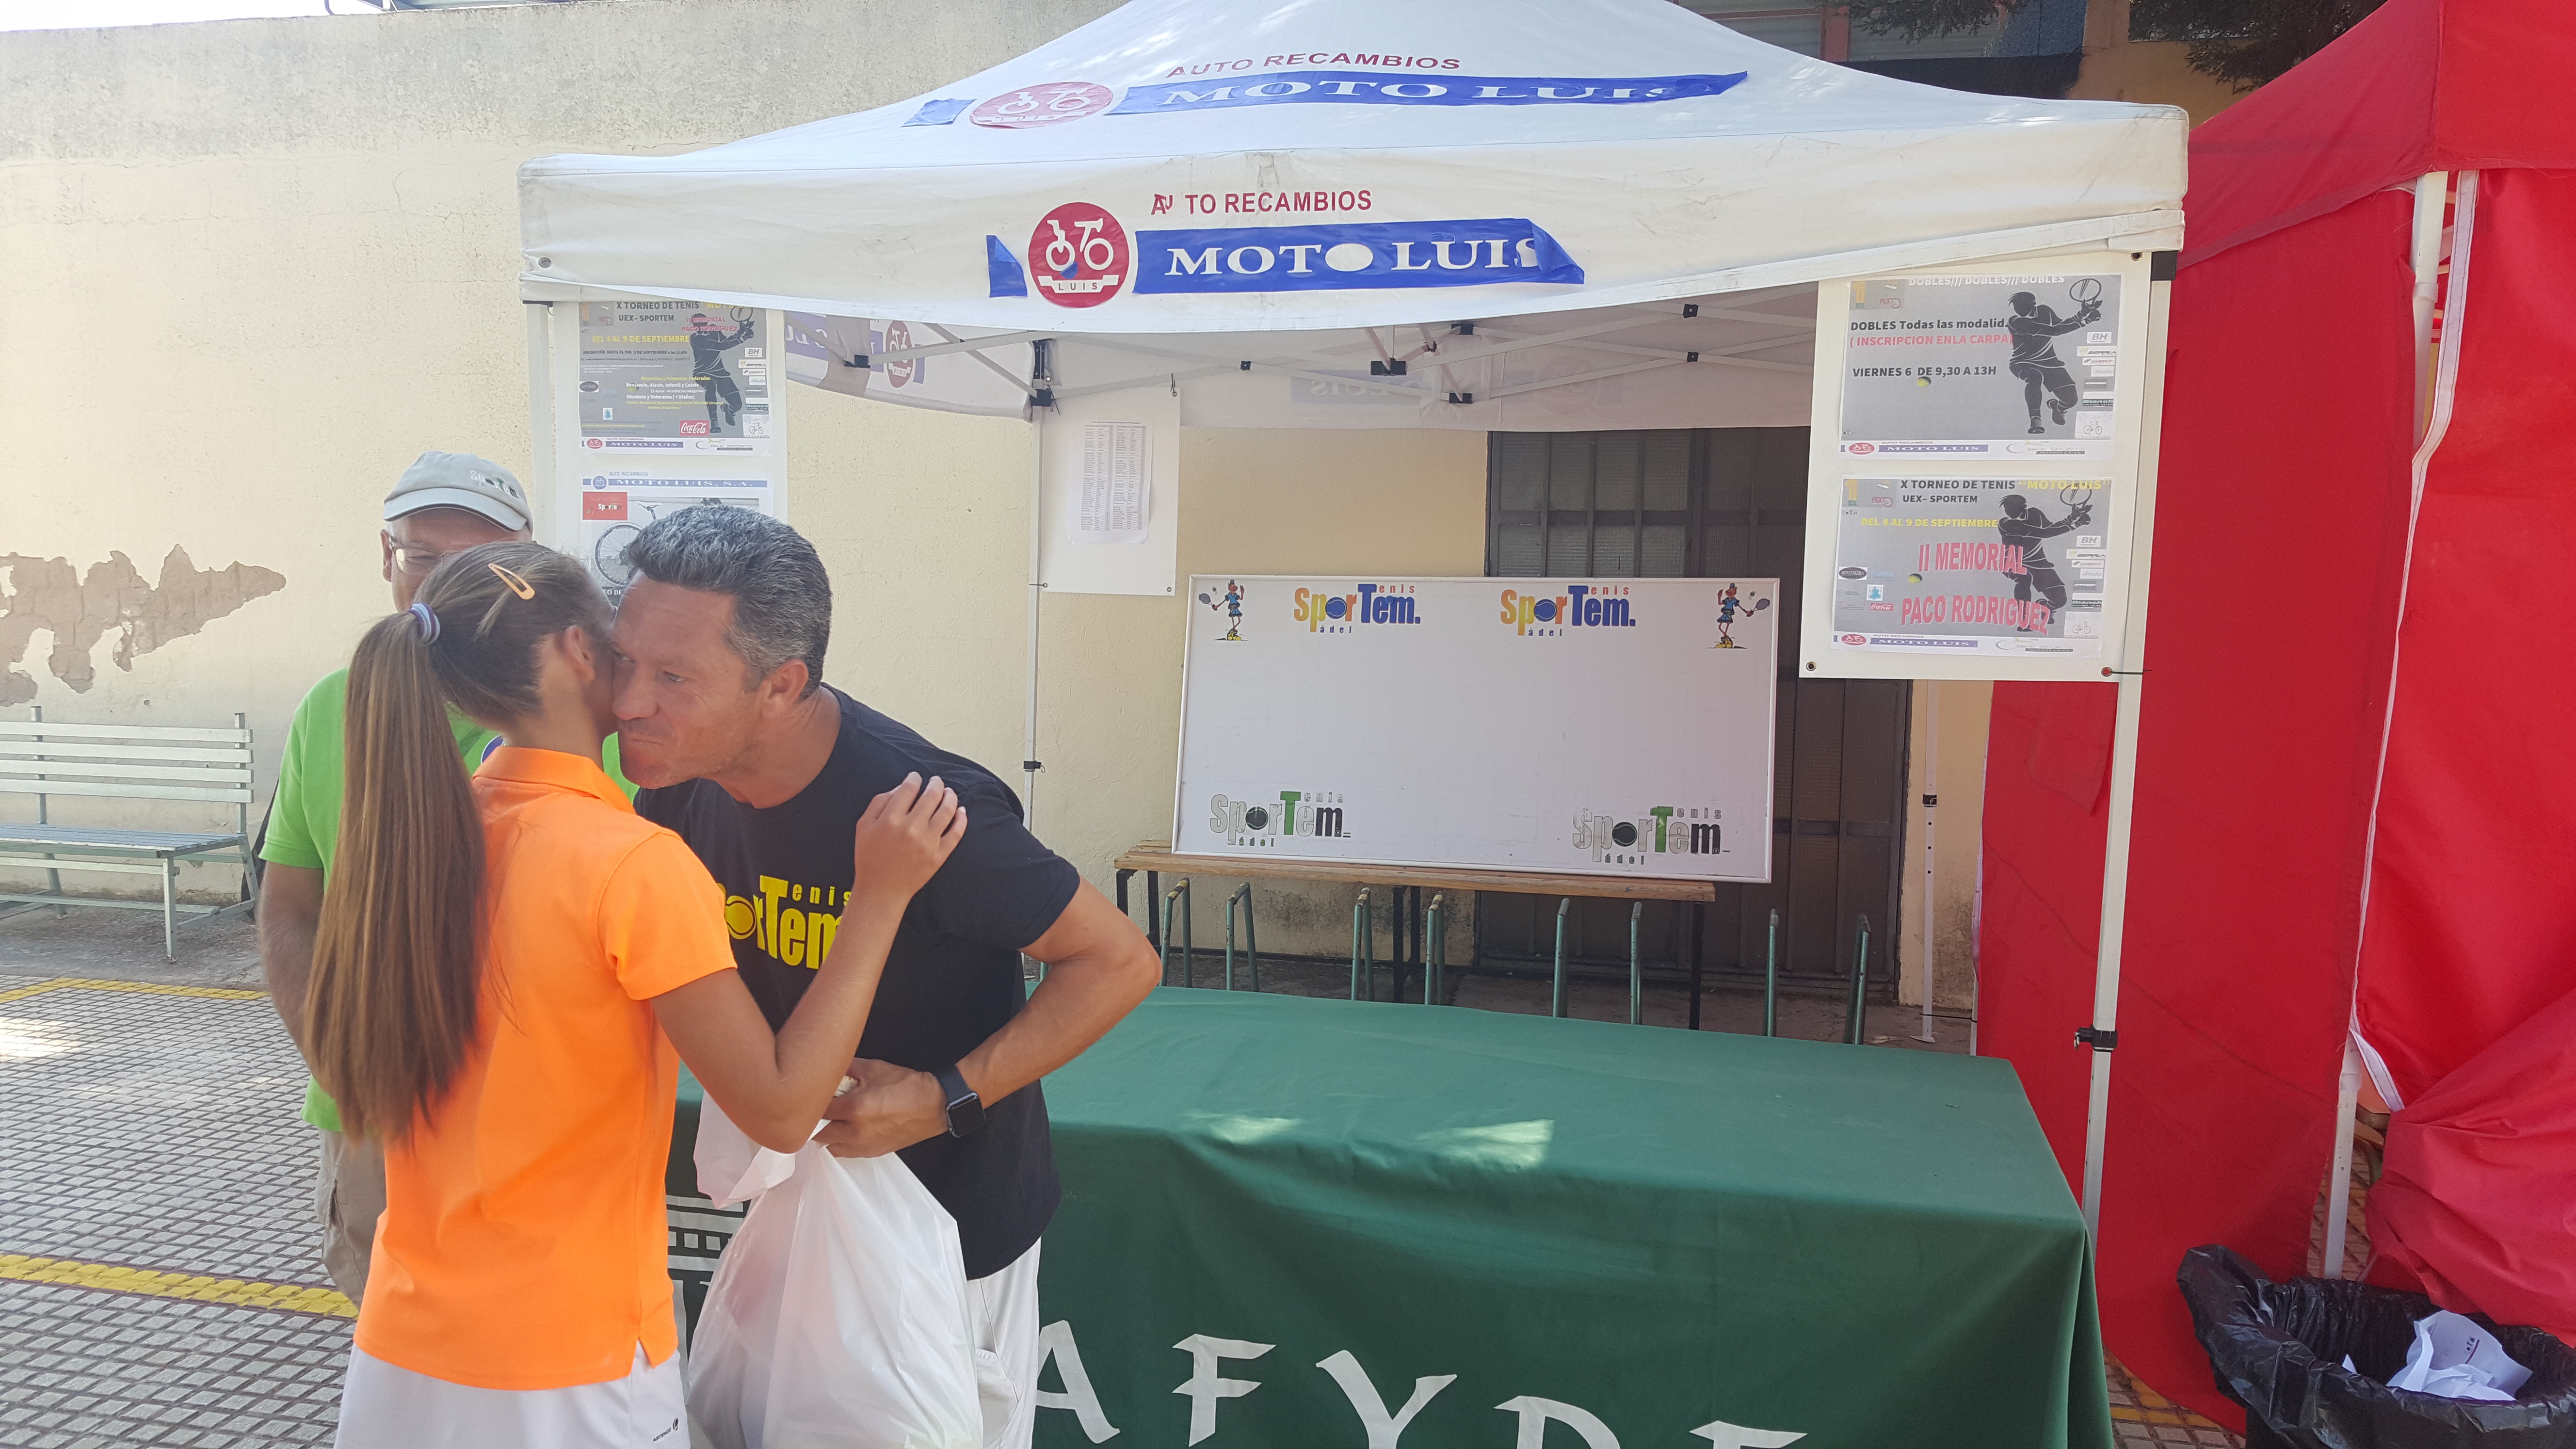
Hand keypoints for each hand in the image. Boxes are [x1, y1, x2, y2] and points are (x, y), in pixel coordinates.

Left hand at [812, 1057, 948, 1157]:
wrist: (933, 1105)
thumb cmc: (908, 1087)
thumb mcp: (874, 1067)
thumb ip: (847, 1066)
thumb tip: (830, 1062)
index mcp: (853, 1108)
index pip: (816, 1109)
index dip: (811, 1100)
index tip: (811, 1094)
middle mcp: (855, 1131)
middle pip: (818, 1132)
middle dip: (817, 1119)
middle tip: (821, 1107)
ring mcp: (863, 1145)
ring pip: (829, 1146)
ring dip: (827, 1133)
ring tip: (833, 1119)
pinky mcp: (872, 1152)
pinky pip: (845, 1152)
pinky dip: (841, 1142)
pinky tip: (847, 1129)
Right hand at [848, 773, 964, 907]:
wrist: (881, 890)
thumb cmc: (870, 857)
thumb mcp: (864, 826)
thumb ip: (880, 802)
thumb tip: (901, 787)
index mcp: (891, 819)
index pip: (909, 788)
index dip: (914, 778)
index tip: (916, 777)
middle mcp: (911, 828)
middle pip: (931, 796)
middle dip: (935, 784)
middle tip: (936, 781)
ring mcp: (928, 842)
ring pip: (947, 810)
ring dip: (950, 796)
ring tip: (949, 792)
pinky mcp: (939, 856)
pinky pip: (956, 833)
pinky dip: (961, 818)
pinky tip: (961, 810)